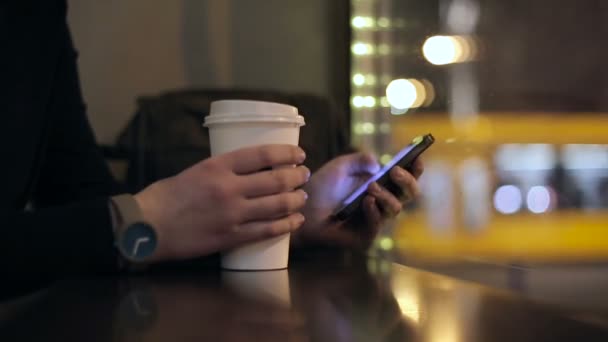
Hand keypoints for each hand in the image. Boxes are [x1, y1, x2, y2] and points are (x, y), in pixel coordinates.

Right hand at [134, 144, 309, 260]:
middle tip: (303, 175)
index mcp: (217, 166)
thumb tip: (246, 173)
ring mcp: (232, 214)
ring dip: (295, 200)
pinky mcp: (231, 237)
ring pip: (276, 205)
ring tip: (302, 197)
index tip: (299, 155)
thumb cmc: (164, 197)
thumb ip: (220, 171)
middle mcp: (229, 188)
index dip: (286, 154)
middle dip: (296, 177)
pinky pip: (267, 230)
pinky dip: (286, 225)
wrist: (146, 227)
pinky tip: (296, 221)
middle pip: (275, 180)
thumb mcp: (194, 171)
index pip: (262, 155)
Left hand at [294, 152, 422, 248]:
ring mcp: (375, 219)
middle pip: (410, 194)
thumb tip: (379, 164)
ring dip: (386, 195)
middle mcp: (382, 202)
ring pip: (396, 209)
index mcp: (381, 184)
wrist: (302, 208)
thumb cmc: (321, 187)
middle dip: (407, 182)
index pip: (406, 177)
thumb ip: (360, 160)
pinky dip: (374, 212)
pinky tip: (366, 202)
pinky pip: (377, 224)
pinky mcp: (365, 235)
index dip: (415, 169)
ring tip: (370, 187)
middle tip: (395, 171)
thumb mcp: (341, 166)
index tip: (416, 157)